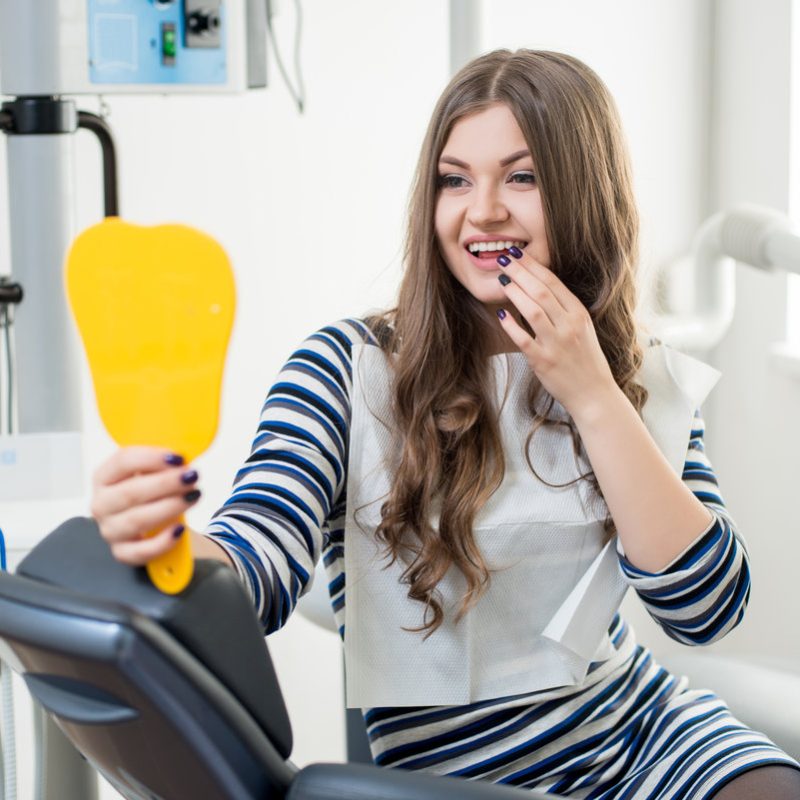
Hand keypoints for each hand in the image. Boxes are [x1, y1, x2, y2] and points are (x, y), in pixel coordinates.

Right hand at [90, 447, 201, 564]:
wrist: (158, 523)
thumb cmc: (154, 492)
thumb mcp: (154, 472)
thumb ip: (163, 462)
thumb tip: (183, 456)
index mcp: (105, 477)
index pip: (122, 461)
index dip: (151, 458)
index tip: (178, 457)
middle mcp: (102, 504)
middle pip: (130, 492)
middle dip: (165, 483)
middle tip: (191, 476)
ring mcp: (110, 530)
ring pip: (137, 520)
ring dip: (169, 506)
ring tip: (193, 496)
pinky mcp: (122, 552)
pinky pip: (141, 551)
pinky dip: (163, 541)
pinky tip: (180, 529)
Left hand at [495, 249, 617, 417]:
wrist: (594, 395)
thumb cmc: (586, 361)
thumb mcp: (582, 329)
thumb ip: (564, 310)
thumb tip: (537, 288)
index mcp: (579, 314)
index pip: (553, 282)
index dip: (533, 266)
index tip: (517, 254)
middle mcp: (569, 326)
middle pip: (541, 291)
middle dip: (519, 272)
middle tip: (502, 258)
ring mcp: (557, 343)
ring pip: (532, 310)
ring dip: (514, 292)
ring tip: (500, 280)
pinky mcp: (543, 361)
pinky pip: (523, 339)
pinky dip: (511, 325)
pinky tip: (501, 314)